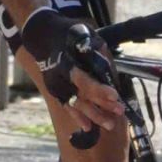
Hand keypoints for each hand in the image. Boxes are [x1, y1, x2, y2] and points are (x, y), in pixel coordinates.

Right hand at [18, 8, 122, 132]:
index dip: (99, 89)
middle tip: (119, 111)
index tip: (115, 96)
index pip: (83, 80)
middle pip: (81, 95)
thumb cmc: (68, 34)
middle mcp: (58, 78)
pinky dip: (78, 117)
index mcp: (65, 63)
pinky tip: (88, 127)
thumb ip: (97, 52)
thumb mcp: (84, 34)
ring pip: (76, 105)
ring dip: (93, 115)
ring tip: (110, 124)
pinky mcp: (55, 92)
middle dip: (101, 105)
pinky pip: (68, 107)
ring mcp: (56, 87)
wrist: (42, 37)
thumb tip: (111, 73)